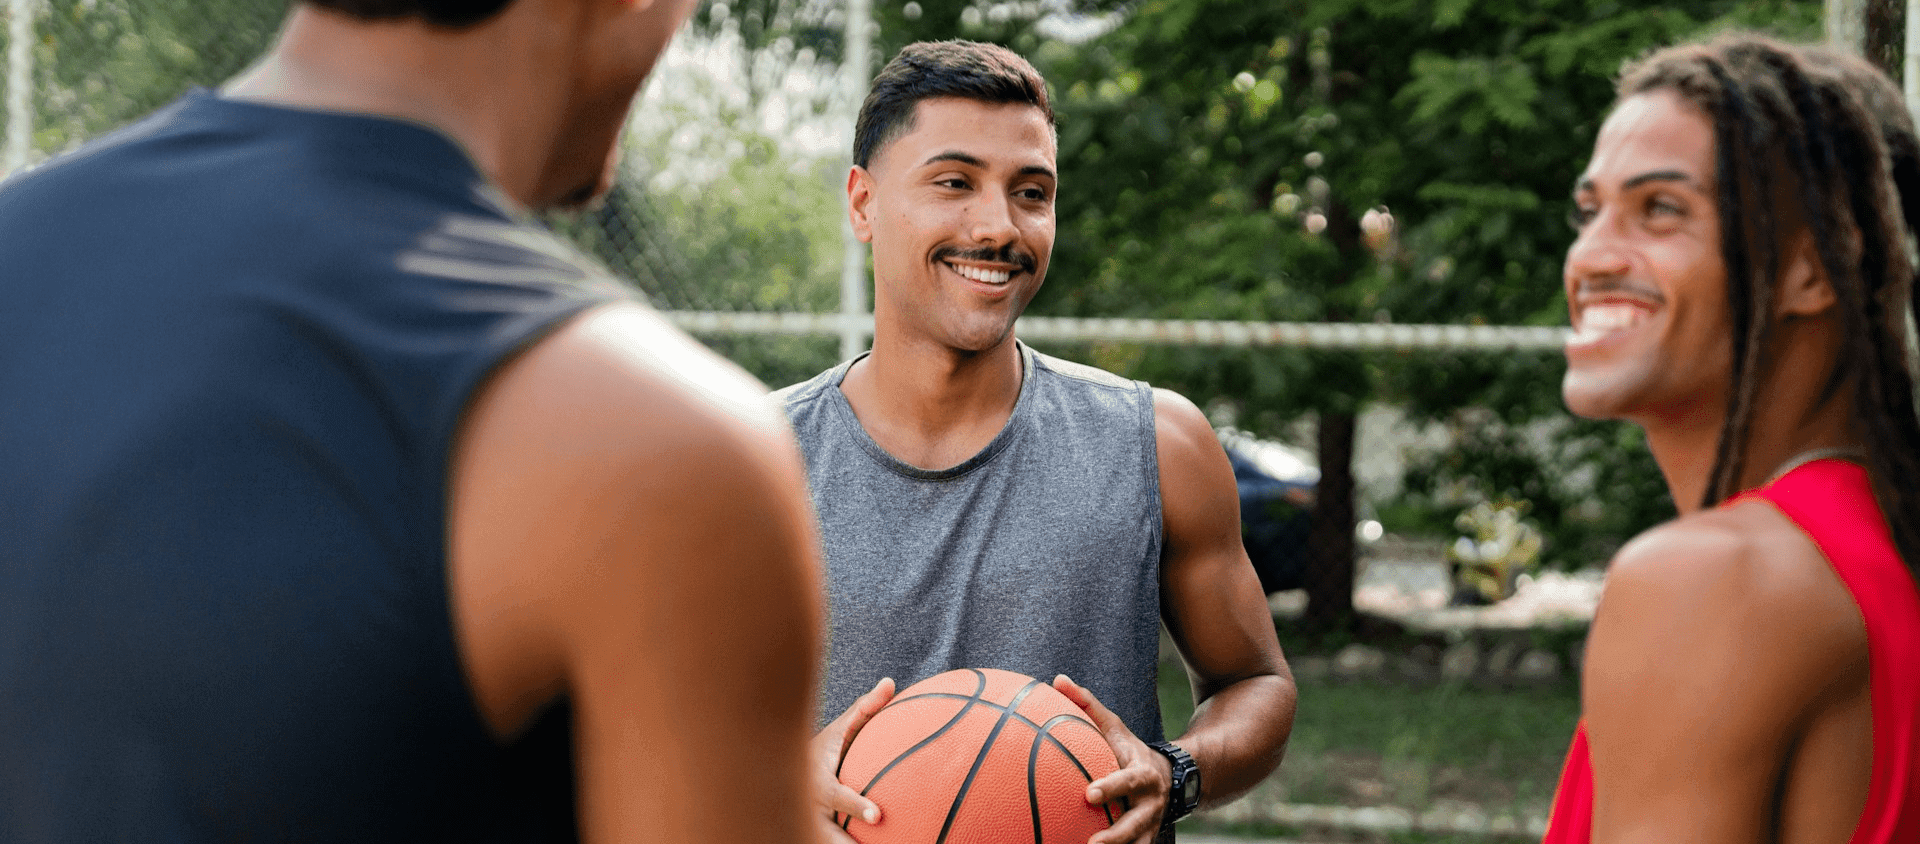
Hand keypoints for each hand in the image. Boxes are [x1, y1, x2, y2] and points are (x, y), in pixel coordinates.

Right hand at [810, 677, 895, 842]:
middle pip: (827, 835)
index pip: (837, 796)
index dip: (856, 806)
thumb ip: (866, 707)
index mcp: (819, 782)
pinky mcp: (814, 835)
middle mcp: (812, 808)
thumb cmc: (826, 745)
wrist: (785, 768)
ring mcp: (812, 825)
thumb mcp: (842, 726)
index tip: (878, 817)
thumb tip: (890, 682)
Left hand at [1053, 674, 1173, 843]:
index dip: (1112, 787)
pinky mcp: (1145, 840)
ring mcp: (1149, 825)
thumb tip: (1057, 679)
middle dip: (1115, 836)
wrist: (1169, 777)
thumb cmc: (1127, 749)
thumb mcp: (1113, 725)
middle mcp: (1150, 803)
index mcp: (1142, 773)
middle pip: (1135, 823)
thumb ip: (1086, 704)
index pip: (1128, 780)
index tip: (1089, 794)